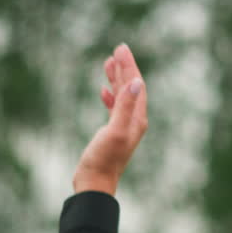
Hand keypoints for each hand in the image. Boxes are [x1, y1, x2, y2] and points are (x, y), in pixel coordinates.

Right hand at [72, 43, 148, 195]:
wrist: (94, 183)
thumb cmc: (103, 160)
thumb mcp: (115, 131)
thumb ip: (124, 106)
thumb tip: (136, 83)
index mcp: (137, 119)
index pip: (137, 86)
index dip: (130, 66)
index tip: (121, 48)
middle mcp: (133, 122)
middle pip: (132, 88)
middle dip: (125, 68)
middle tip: (117, 49)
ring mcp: (123, 127)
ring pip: (123, 96)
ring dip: (117, 79)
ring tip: (109, 63)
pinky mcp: (112, 133)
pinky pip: (114, 108)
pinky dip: (110, 96)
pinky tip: (103, 90)